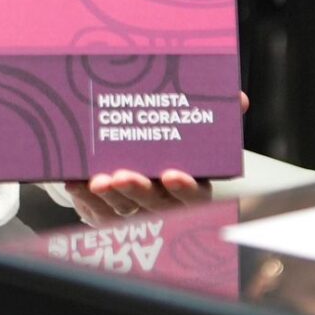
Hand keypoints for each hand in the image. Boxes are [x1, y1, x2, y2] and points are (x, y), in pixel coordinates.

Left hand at [65, 95, 247, 223]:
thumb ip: (219, 117)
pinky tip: (75, 181)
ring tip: (97, 181)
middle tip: (122, 176)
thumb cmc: (170, 148)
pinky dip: (85, 198)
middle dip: (138, 191)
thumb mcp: (196, 132)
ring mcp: (136, 212)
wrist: (141, 163)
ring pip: (124, 211)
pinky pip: (97, 212)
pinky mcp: (109, 215)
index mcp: (191, 187)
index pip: (195, 197)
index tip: (171, 174)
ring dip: (110, 197)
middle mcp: (164, 204)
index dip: (185, 188)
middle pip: (155, 205)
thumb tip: (238, 99)